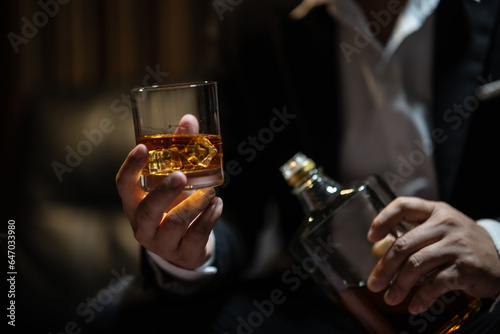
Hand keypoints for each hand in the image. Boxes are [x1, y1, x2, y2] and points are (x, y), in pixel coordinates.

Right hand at [115, 114, 222, 269]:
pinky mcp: (183, 254)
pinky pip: (196, 236)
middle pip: (147, 209)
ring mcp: (162, 242)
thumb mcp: (173, 182)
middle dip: (164, 192)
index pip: (123, 185)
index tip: (142, 147)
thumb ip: (179, 151)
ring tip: (211, 190)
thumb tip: (189, 119)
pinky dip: (209, 218)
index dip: (130, 167)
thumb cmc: (175, 206)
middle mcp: (142, 225)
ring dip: (195, 204)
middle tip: (180, 175)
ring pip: (175, 223)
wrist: (186, 247)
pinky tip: (218, 205)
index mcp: (134, 204)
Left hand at [367, 197, 499, 313]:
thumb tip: (379, 251)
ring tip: (390, 298)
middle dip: (384, 267)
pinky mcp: (466, 267)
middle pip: (404, 244)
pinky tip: (414, 304)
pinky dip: (421, 297)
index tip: (371, 238)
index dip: (383, 220)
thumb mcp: (441, 231)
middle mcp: (446, 224)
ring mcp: (457, 245)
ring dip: (399, 285)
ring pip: (415, 265)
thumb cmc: (462, 245)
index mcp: (436, 211)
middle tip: (374, 283)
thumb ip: (414, 236)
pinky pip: (435, 284)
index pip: (404, 206)